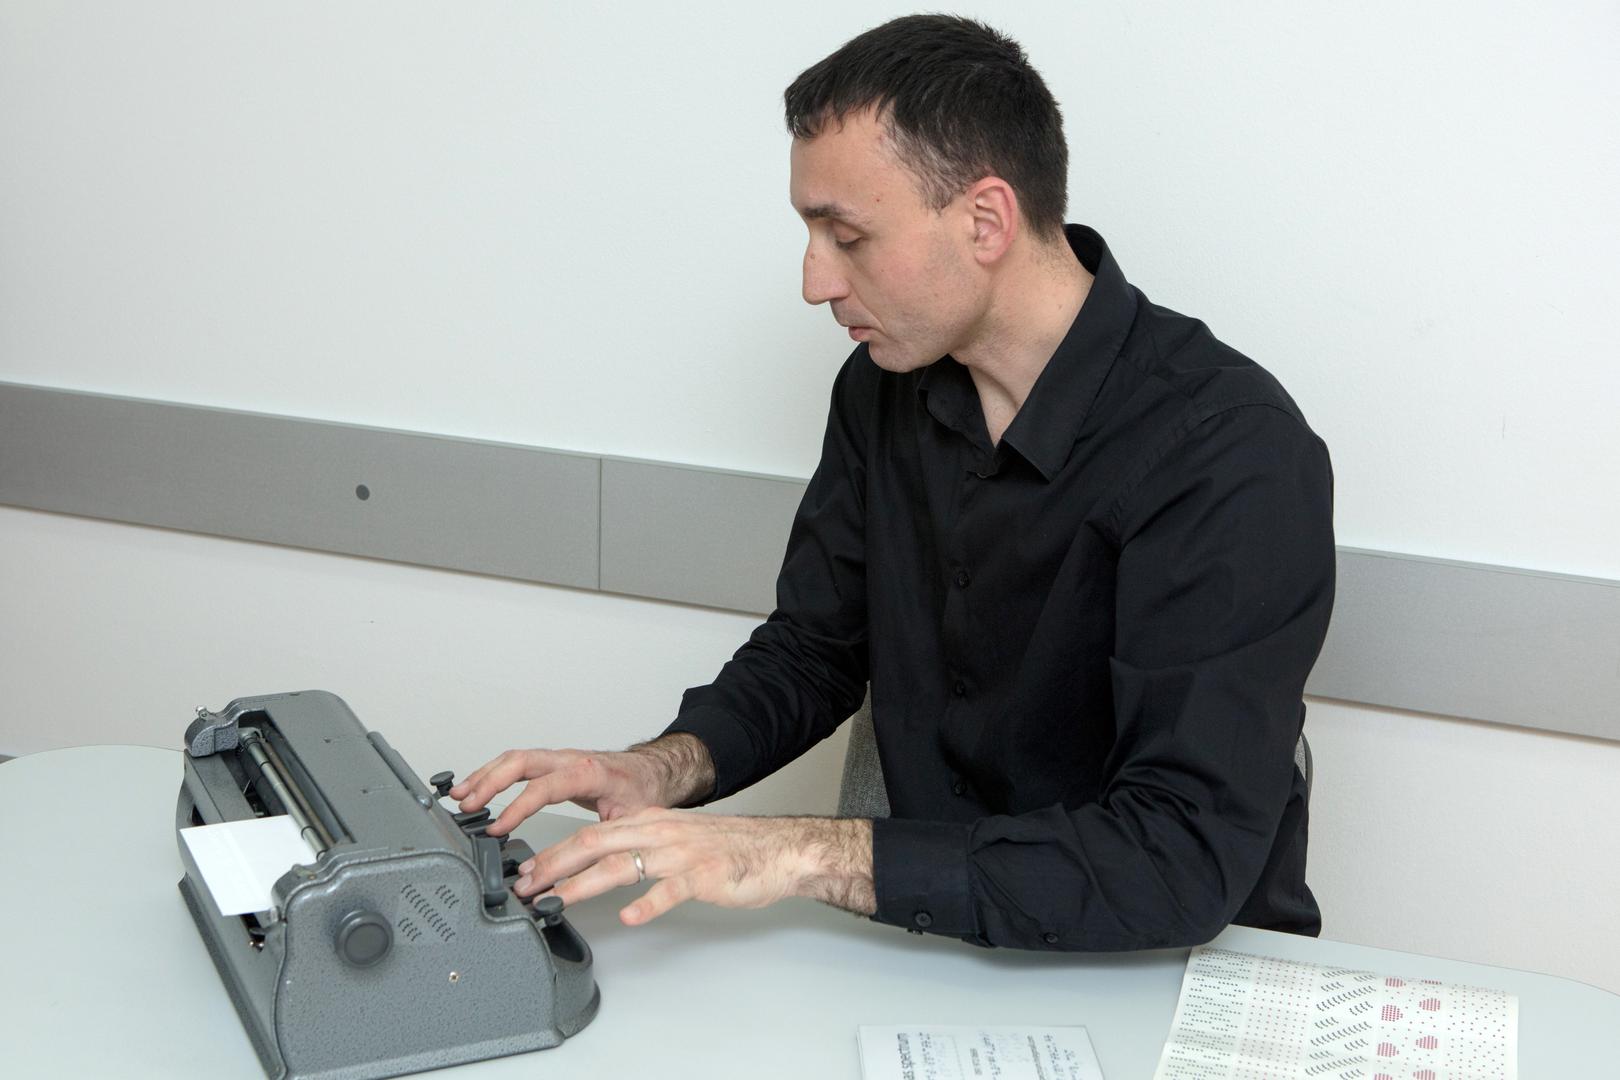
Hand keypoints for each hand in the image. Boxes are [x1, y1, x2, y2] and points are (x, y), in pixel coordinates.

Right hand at [447, 747, 661, 835]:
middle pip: (522, 762)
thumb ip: (599, 846)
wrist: (653, 771)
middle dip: (490, 782)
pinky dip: (495, 772)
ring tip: (461, 795)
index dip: (518, 807)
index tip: (498, 827)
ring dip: (486, 775)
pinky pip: (519, 762)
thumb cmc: (642, 792)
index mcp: (590, 773)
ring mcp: (561, 758)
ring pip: (516, 758)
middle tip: (468, 805)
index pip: (545, 786)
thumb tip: (572, 877)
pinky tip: (478, 786)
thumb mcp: (628, 822)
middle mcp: (572, 760)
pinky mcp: (554, 762)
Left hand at [514, 808, 875, 924]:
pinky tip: (630, 917)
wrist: (778, 849)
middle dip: (553, 865)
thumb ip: (641, 849)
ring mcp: (680, 853)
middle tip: (524, 886)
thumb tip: (601, 864)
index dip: (554, 852)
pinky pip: (670, 889)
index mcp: (650, 823)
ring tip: (555, 902)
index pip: (591, 833)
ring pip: (621, 864)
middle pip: (594, 843)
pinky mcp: (704, 875)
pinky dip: (647, 903)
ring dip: (582, 884)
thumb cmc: (729, 848)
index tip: (526, 871)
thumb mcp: (677, 838)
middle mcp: (660, 832)